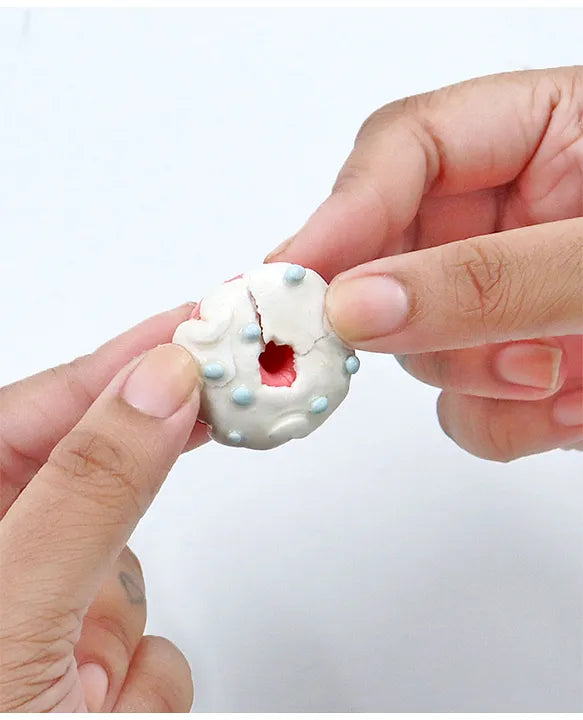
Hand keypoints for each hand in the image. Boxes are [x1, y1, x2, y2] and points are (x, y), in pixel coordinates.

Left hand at [0, 304, 206, 711]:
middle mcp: (1, 553)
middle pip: (103, 477)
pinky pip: (144, 642)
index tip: (207, 321)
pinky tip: (103, 718)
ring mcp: (41, 612)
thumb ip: (89, 487)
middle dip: (158, 481)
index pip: (54, 402)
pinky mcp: (82, 664)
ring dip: (128, 626)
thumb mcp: (15, 611)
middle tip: (239, 404)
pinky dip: (140, 680)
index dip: (135, 355)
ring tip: (91, 697)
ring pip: (131, 572)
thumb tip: (160, 380)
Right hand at [267, 67, 582, 460]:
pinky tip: (569, 401)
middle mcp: (509, 211)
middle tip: (410, 348)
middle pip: (391, 255)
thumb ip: (489, 276)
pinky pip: (464, 403)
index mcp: (539, 131)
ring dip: (479, 371)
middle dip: (405, 313)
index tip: (289, 279)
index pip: (403, 151)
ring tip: (562, 374)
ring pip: (421, 342)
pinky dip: (506, 419)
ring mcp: (505, 292)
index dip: (340, 215)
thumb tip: (357, 305)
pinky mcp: (517, 358)